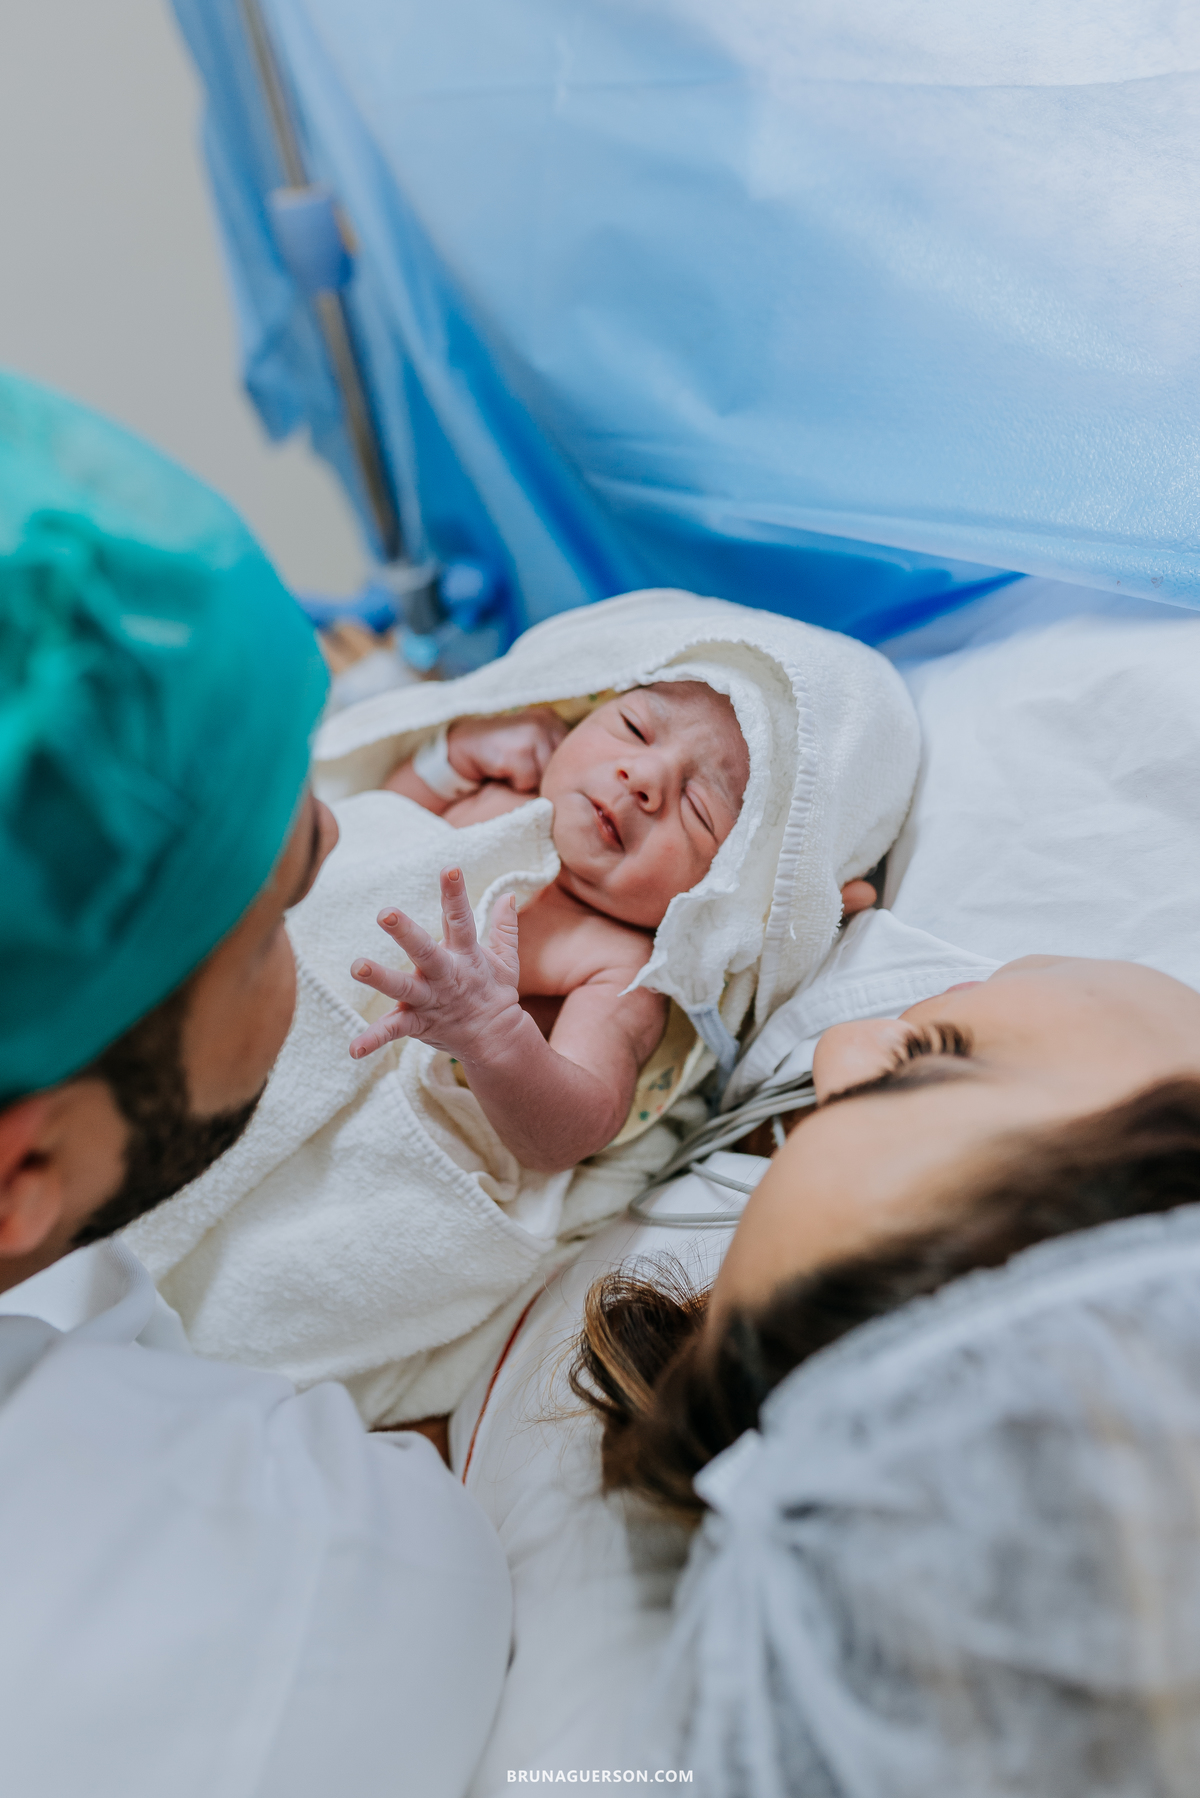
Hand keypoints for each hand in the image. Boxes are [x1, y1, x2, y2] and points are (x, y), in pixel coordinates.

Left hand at [348, 866, 523, 1061]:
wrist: (496, 1041)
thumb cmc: (494, 993)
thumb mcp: (506, 960)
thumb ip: (504, 927)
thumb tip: (508, 895)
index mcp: (466, 956)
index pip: (461, 919)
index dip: (455, 894)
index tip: (449, 869)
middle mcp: (446, 976)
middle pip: (425, 951)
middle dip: (406, 933)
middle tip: (385, 913)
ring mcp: (430, 1000)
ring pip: (403, 987)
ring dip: (381, 978)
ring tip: (357, 967)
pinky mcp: (418, 1024)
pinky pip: (393, 1031)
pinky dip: (373, 1039)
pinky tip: (354, 1049)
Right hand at [446, 707, 566, 792]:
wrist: (458, 749)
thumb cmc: (500, 756)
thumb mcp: (532, 751)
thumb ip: (552, 761)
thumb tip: (573, 787)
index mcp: (553, 721)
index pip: (572, 759)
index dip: (554, 772)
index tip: (533, 768)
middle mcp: (546, 722)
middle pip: (560, 770)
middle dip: (541, 778)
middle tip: (518, 769)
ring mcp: (531, 734)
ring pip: (545, 778)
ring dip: (527, 782)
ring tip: (509, 768)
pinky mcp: (516, 750)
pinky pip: (527, 782)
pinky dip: (514, 783)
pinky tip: (500, 769)